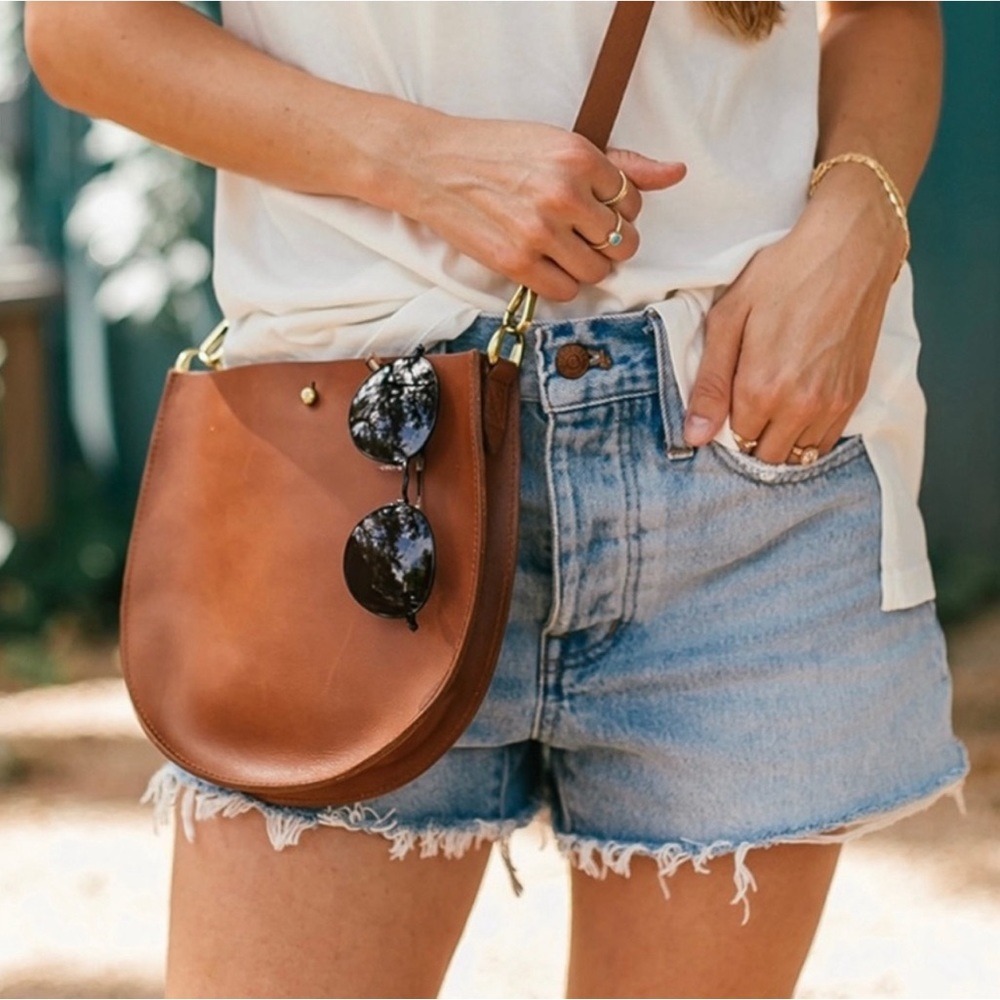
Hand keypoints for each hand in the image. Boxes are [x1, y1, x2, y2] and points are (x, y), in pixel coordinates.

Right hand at [393, 113, 685, 300]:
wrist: (432, 164)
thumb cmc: (495, 150)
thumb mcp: (558, 143)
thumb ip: (620, 164)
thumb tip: (677, 172)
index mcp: (579, 157)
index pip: (632, 204)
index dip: (616, 211)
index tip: (593, 208)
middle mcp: (564, 194)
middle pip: (621, 244)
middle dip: (608, 244)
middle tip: (582, 235)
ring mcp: (540, 232)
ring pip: (597, 272)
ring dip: (586, 267)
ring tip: (562, 249)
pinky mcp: (516, 262)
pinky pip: (565, 291)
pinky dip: (561, 283)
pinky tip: (546, 264)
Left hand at [682, 165, 907, 463]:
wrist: (850, 247)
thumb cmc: (782, 274)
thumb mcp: (729, 319)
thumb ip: (710, 383)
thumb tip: (695, 436)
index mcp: (762, 389)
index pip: (734, 440)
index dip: (725, 425)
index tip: (725, 402)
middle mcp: (799, 406)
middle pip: (766, 455)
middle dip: (751, 439)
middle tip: (747, 404)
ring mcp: (832, 404)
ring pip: (797, 454)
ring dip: (780, 440)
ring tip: (773, 404)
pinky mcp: (854, 394)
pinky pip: (826, 442)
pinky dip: (808, 435)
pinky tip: (797, 405)